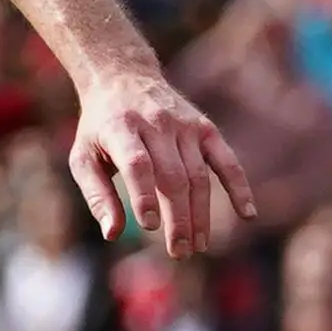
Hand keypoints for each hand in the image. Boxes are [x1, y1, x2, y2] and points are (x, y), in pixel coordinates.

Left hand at [69, 64, 257, 258]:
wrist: (124, 78)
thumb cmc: (100, 127)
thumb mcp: (83, 156)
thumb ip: (97, 195)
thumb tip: (112, 234)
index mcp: (121, 128)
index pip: (138, 164)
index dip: (145, 196)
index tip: (150, 227)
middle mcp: (157, 124)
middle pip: (173, 176)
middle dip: (178, 217)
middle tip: (179, 251)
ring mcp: (185, 126)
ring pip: (199, 175)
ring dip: (201, 214)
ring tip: (197, 245)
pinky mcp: (206, 129)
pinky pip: (227, 161)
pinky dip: (239, 187)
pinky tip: (248, 215)